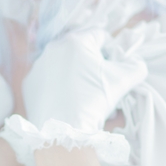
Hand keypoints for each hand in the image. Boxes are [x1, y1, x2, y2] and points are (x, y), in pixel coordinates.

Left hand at [22, 27, 146, 131]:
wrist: (65, 130)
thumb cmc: (95, 100)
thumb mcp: (124, 80)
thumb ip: (136, 66)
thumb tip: (136, 62)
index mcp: (76, 41)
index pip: (99, 35)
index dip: (110, 51)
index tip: (112, 68)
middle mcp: (53, 48)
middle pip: (79, 49)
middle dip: (90, 63)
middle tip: (98, 84)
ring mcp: (38, 66)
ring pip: (62, 64)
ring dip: (73, 73)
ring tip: (82, 95)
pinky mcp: (29, 83)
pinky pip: (47, 79)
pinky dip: (56, 86)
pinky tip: (65, 100)